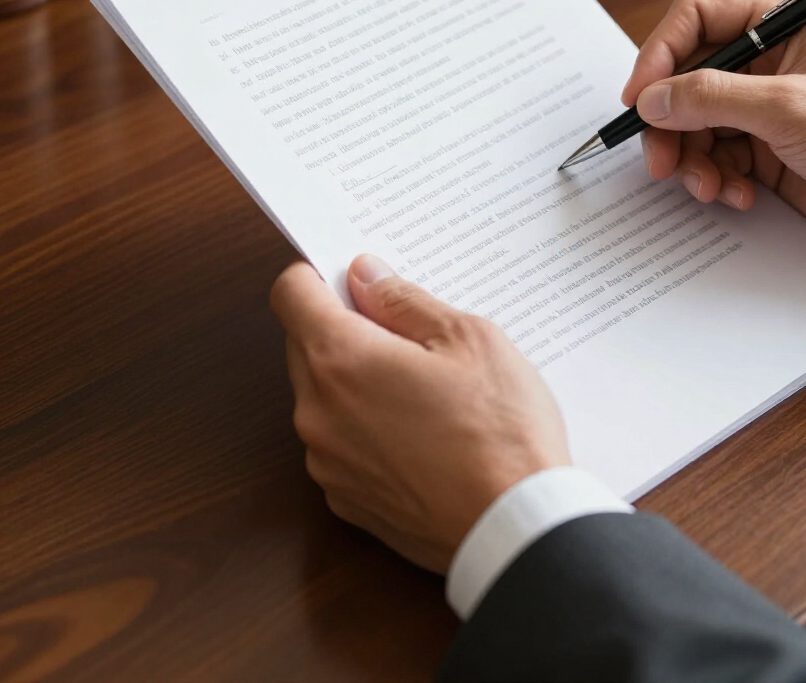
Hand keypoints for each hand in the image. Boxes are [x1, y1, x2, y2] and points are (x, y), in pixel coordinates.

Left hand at [271, 255, 569, 573]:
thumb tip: (365, 275)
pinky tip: (420, 432)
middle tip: (405, 331)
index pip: (290, 294)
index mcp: (340, 361)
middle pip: (303, 344)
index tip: (350, 277)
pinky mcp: (346, 500)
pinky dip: (365, 427)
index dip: (317, 275)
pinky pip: (340, 443)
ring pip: (323, 396)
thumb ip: (403, 301)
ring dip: (355, 380)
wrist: (516, 531)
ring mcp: (327, 463)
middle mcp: (317, 412)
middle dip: (343, 326)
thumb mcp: (467, 338)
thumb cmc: (500, 431)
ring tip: (423, 387)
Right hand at [622, 0, 805, 250]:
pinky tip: (739, 195)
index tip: (638, 98)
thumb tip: (650, 99)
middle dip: (669, 123)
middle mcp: (764, 61)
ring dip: (692, 160)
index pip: (694, 20)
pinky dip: (716, 179)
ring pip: (692, 125)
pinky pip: (714, 159)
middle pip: (684, 80)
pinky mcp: (762, 149)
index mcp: (778, 23)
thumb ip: (710, 98)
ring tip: (709, 185)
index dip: (658, 55)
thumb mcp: (786, 107)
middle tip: (659, 160)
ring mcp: (761, 107)